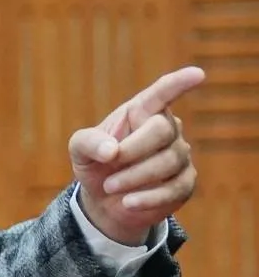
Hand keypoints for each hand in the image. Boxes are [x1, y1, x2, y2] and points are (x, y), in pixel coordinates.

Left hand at [68, 66, 204, 244]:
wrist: (103, 201)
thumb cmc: (96, 164)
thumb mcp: (80, 150)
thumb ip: (88, 142)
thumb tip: (112, 151)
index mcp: (141, 112)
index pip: (162, 93)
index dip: (178, 84)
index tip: (197, 74)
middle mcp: (166, 128)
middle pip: (162, 130)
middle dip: (133, 149)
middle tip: (109, 163)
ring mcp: (179, 155)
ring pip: (169, 160)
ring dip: (134, 177)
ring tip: (110, 186)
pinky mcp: (185, 182)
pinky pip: (175, 188)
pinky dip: (148, 198)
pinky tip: (128, 203)